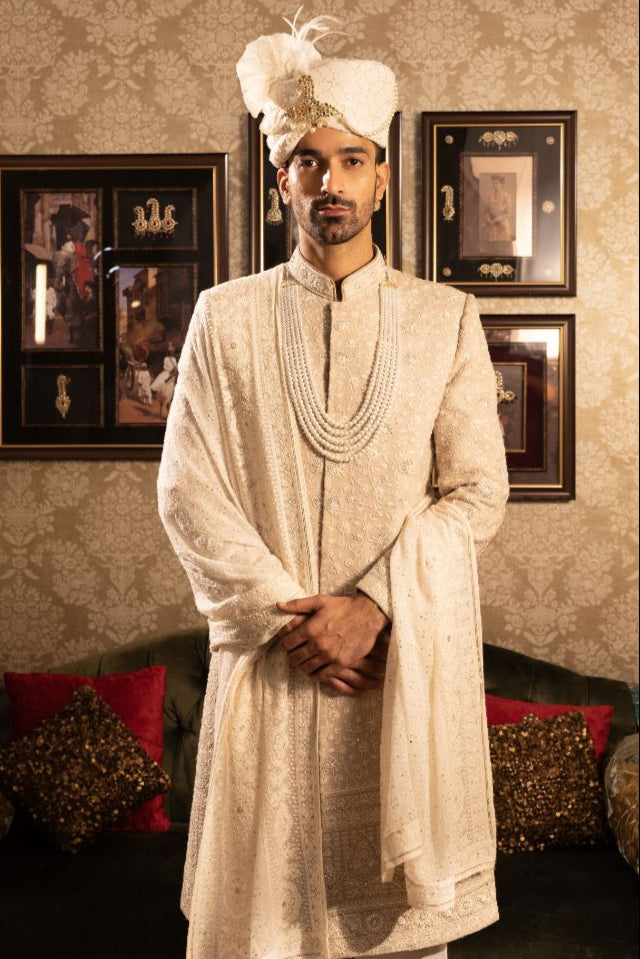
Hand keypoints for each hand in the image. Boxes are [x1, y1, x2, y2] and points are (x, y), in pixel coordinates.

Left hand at [275, 593, 389, 693]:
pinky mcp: (341, 663)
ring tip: (303, 661)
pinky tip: (315, 669)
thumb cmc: (343, 607)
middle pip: (295, 658)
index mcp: (310, 629)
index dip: (284, 644)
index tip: (286, 644)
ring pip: (306, 668)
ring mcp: (330, 656)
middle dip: (291, 656)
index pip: (287, 644)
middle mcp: (318, 644)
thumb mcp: (319, 601)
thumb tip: (278, 605)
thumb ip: (297, 605)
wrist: (368, 615)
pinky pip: (322, 675)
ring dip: (302, 666)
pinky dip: (315, 674)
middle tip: (293, 654)